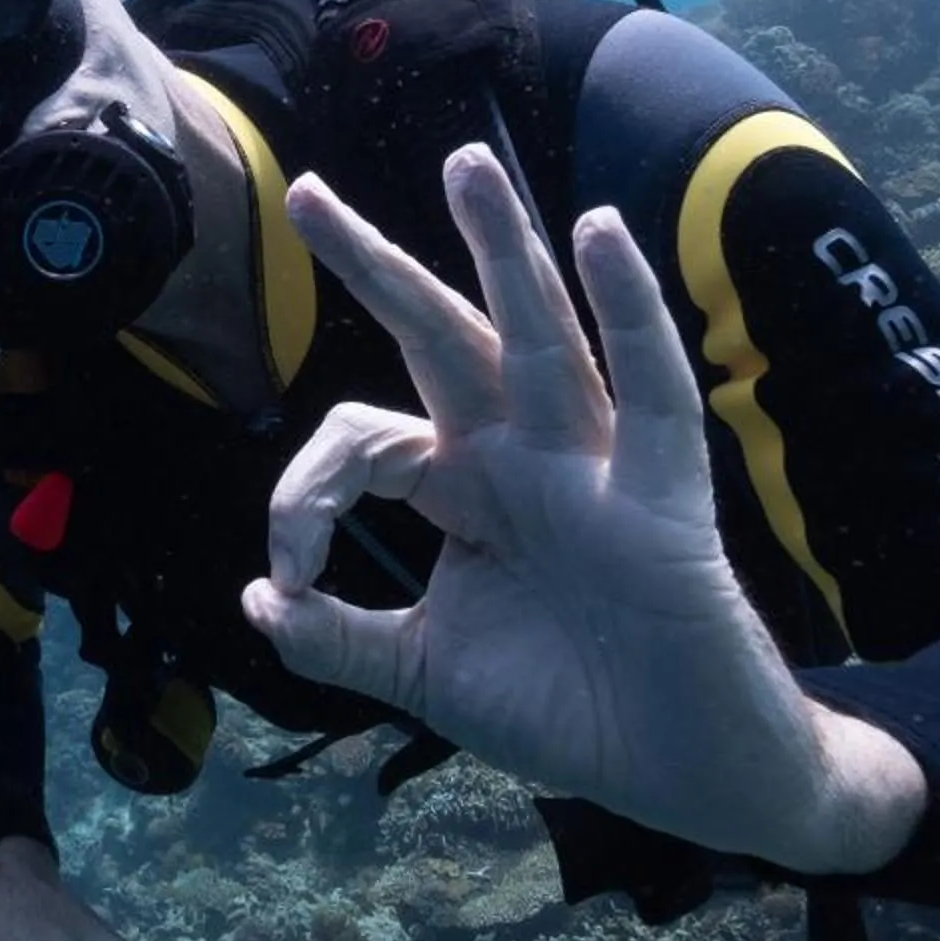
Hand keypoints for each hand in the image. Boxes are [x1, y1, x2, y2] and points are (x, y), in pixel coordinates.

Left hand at [240, 146, 925, 874]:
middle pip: (438, 335)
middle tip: (301, 192)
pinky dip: (631, 315)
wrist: (681, 777)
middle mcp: (521, 456)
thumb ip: (341, 640)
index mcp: (463, 487)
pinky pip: (652, 394)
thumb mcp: (425, 676)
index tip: (288, 572)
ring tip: (463, 163)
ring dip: (503, 249)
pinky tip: (604, 236)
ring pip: (537, 336)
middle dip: (374, 264)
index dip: (304, 493)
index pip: (361, 439)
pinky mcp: (663, 498)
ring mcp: (592, 467)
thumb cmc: (569, 711)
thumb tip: (257, 599)